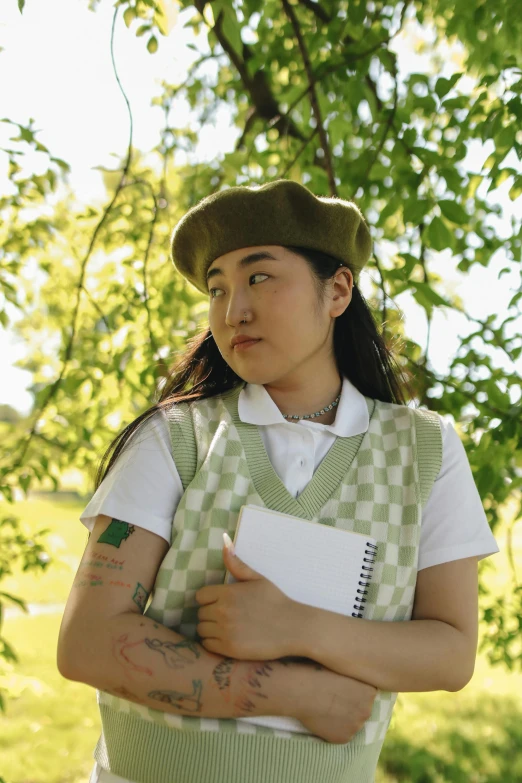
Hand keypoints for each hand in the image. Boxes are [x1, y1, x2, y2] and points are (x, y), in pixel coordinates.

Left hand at [195, 536, 301, 660]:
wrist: (293, 627)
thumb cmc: (276, 601)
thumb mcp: (257, 579)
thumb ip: (237, 564)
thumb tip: (225, 541)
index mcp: (227, 593)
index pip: (200, 596)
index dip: (209, 599)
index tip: (220, 602)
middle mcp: (222, 611)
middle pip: (200, 613)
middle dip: (210, 614)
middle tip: (226, 616)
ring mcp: (225, 631)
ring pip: (202, 630)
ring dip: (210, 629)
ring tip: (226, 628)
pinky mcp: (228, 649)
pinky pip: (207, 645)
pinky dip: (213, 642)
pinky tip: (227, 638)